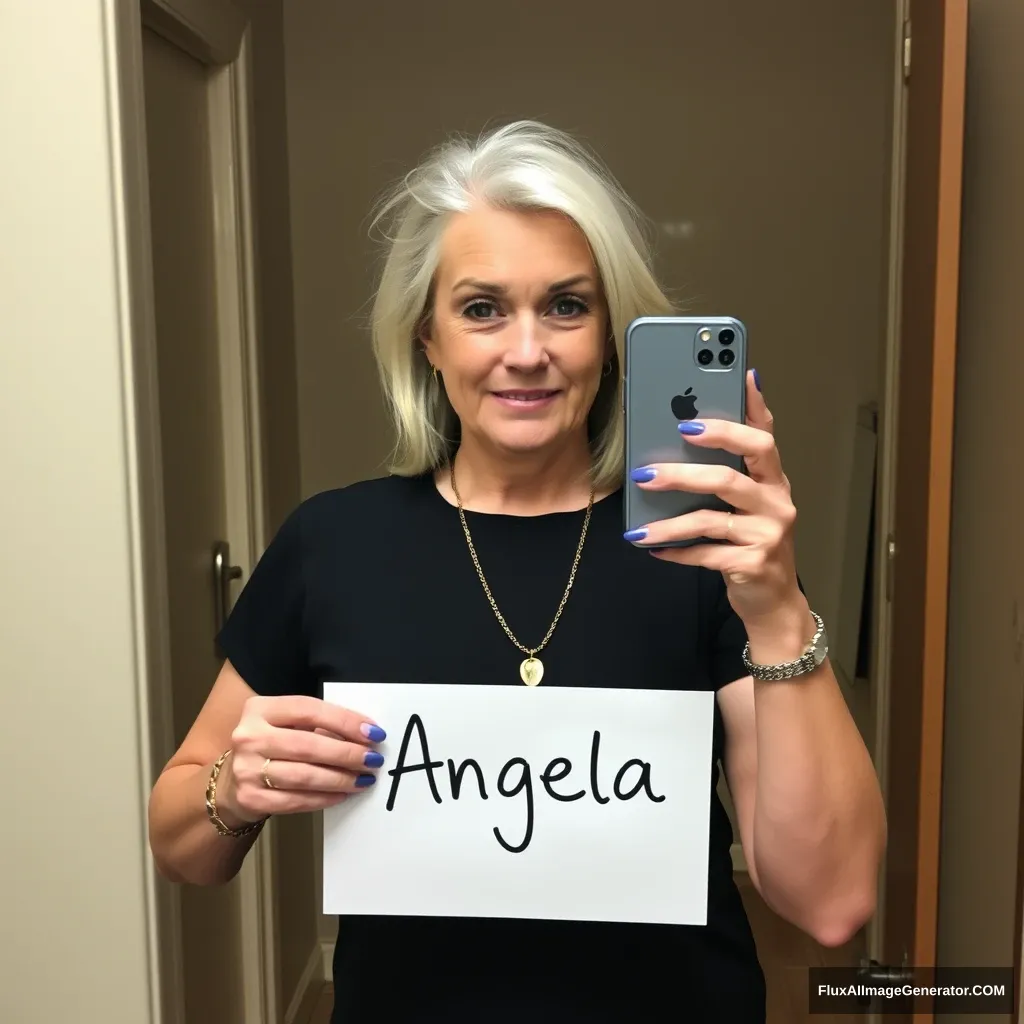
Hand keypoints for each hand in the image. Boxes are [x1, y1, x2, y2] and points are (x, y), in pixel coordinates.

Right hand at [217, 695, 386, 824]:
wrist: (230, 782)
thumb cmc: (270, 746)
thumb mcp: (285, 724)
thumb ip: (317, 724)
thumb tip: (365, 734)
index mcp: (260, 708)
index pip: (310, 710)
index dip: (345, 721)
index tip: (374, 733)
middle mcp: (249, 736)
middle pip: (308, 745)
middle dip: (347, 754)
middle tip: (373, 760)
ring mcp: (246, 769)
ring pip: (305, 776)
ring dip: (340, 779)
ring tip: (364, 779)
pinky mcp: (251, 798)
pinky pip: (296, 800)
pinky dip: (324, 798)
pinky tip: (343, 794)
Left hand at [626, 370, 802, 627]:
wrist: (774, 600)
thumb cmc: (753, 540)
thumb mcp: (749, 500)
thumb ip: (731, 464)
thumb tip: (698, 420)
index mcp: (773, 478)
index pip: (761, 437)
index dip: (733, 421)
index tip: (693, 416)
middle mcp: (776, 502)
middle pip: (730, 476)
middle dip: (684, 472)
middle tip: (646, 471)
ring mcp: (767, 534)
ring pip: (711, 519)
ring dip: (670, 523)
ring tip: (639, 528)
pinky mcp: (753, 564)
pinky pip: (706, 553)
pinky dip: (677, 551)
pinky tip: (654, 547)